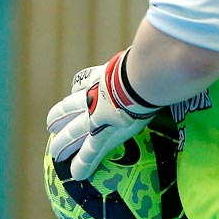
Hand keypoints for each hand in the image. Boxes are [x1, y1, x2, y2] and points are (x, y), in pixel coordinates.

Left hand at [47, 49, 159, 179]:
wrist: (140, 80)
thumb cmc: (146, 64)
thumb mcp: (140, 56)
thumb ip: (148, 55)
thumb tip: (167, 45)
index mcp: (103, 76)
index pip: (85, 82)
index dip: (79, 89)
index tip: (75, 93)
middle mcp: (94, 96)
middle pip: (70, 108)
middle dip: (60, 118)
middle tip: (51, 126)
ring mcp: (95, 115)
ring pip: (73, 130)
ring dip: (63, 142)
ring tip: (55, 153)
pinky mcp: (102, 133)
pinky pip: (89, 151)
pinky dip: (82, 163)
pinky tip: (75, 174)